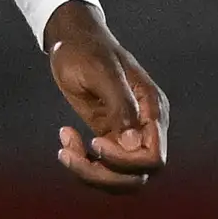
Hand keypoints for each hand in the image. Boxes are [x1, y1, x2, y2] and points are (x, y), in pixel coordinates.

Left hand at [43, 0, 166, 191]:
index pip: (153, 158)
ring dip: (89, 173)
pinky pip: (103, 168)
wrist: (72, 40)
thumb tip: (135, 145)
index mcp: (151, 110)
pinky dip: (81, 163)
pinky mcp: (110, 137)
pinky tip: (65, 139)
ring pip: (120, 179)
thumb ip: (121, 106)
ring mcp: (128, 135)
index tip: (95, 142)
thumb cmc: (87, 50)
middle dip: (103, 175)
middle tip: (69, 154)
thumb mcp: (101, 72)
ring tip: (64, 150)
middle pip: (138, 176)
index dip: (124, 162)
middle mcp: (145, 127)